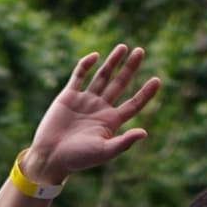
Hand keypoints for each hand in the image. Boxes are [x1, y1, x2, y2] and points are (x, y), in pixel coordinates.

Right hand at [23, 44, 160, 186]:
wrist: (50, 157)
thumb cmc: (77, 159)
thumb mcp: (103, 152)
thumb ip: (123, 143)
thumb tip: (144, 133)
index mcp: (111, 121)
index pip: (133, 104)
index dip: (145, 92)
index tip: (157, 80)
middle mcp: (100, 108)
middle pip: (119, 84)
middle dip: (130, 68)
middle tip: (141, 51)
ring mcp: (84, 101)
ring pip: (102, 76)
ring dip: (112, 62)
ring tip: (123, 47)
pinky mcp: (68, 97)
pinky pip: (78, 76)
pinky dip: (85, 65)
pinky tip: (95, 56)